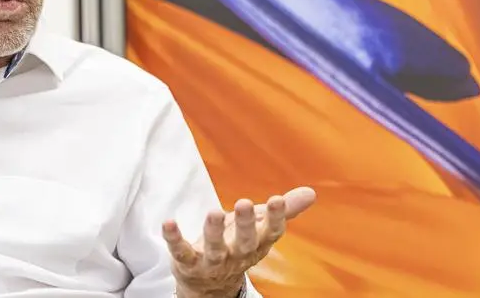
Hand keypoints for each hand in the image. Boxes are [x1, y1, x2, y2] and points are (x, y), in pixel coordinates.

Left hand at [163, 186, 315, 297]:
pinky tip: (168, 223)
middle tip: (244, 203)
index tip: (277, 199)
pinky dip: (174, 239)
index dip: (275, 218)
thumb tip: (311, 192)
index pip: (270, 232)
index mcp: (257, 244)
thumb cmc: (238, 246)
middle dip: (245, 224)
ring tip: (214, 212)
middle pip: (244, 242)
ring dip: (213, 232)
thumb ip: (283, 211)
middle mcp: (237, 254)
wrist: (210, 286)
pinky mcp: (188, 263)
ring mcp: (213, 261)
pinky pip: (180, 252)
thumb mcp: (260, 228)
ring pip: (215, 249)